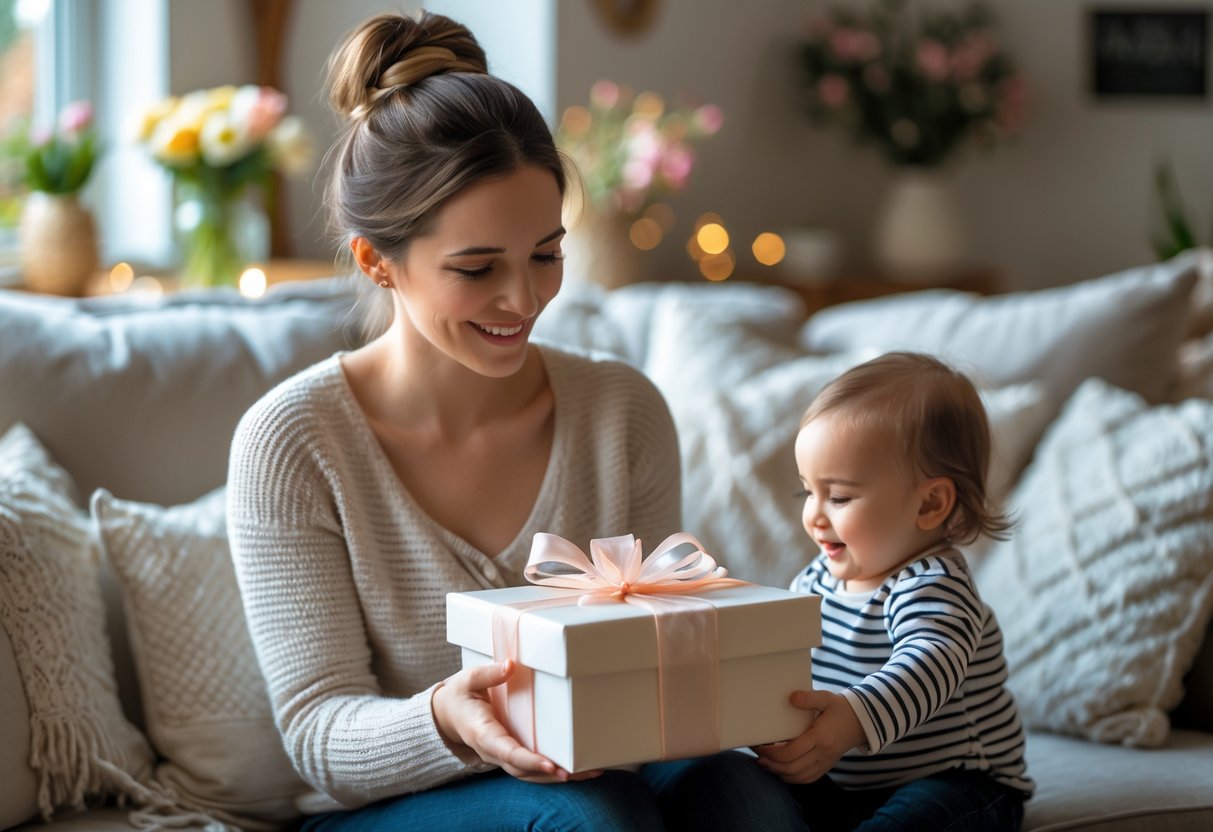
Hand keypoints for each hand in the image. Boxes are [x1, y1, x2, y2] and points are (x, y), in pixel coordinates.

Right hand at [432, 659, 601, 782]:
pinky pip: (532, 769)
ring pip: (530, 774)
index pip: (507, 751)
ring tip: (590, 773)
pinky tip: (579, 769)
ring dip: (558, 777)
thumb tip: (510, 666)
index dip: (529, 760)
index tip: (550, 765)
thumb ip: (488, 674)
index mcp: (483, 733)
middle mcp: (493, 750)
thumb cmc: (460, 696)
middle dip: (551, 774)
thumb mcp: (468, 680)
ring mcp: (503, 756)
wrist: (448, 715)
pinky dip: (554, 772)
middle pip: (523, 770)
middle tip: (581, 772)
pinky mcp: (512, 754)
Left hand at [753, 689, 866, 783]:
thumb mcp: (826, 698)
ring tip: (766, 764)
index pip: (791, 752)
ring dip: (780, 773)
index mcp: (820, 737)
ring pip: (799, 777)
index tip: (761, 746)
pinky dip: (792, 778)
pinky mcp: (827, 766)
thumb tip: (791, 697)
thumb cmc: (841, 708)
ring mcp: (826, 762)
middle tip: (759, 756)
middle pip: (792, 768)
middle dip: (772, 764)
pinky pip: (807, 779)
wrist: (861, 721)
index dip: (772, 752)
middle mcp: (823, 753)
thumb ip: (809, 698)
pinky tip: (781, 770)